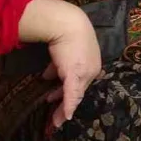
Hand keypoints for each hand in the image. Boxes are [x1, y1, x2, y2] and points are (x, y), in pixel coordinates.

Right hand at [19, 0, 101, 128]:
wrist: (68, 23)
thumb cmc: (66, 33)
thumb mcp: (63, 52)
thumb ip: (58, 65)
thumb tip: (48, 76)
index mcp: (92, 64)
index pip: (81, 82)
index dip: (70, 92)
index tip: (59, 99)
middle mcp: (91, 70)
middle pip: (79, 90)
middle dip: (66, 102)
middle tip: (58, 115)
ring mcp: (84, 72)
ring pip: (75, 94)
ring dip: (64, 106)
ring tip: (56, 116)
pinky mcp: (75, 74)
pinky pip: (71, 94)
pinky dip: (68, 106)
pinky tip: (66, 117)